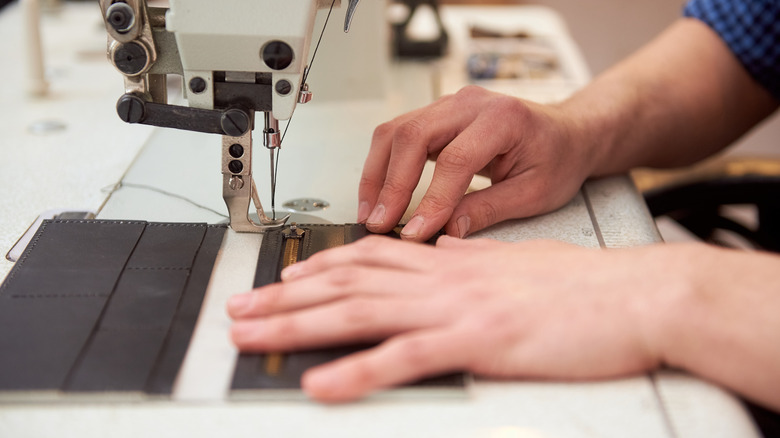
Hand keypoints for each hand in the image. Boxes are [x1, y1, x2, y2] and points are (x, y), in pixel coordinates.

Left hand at [227, 236, 681, 401]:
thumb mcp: (518, 260)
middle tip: (240, 309)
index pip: (369, 257)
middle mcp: (443, 277)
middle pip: (347, 282)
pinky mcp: (478, 342)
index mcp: (451, 261)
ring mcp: (457, 308)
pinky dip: (356, 371)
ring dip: (299, 326)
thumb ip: (474, 254)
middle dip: (286, 297)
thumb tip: (447, 246)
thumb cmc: (582, 286)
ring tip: (252, 337)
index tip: (283, 280)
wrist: (634, 295)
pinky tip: (320, 384)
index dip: (318, 268)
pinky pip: (403, 358)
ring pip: (360, 312)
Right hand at [357, 85, 595, 241]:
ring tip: (370, 213)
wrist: (566, 133)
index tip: (415, 232)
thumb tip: (444, 231)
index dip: (431, 199)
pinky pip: (399, 134)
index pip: (455, 159)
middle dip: (391, 184)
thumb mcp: (534, 193)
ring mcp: (450, 104)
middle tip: (380, 223)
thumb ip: (487, 210)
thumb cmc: (557, 159)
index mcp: (502, 118)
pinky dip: (384, 165)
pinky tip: (379, 195)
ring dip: (377, 174)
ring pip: (396, 131)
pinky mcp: (437, 115)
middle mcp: (470, 103)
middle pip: (413, 135)